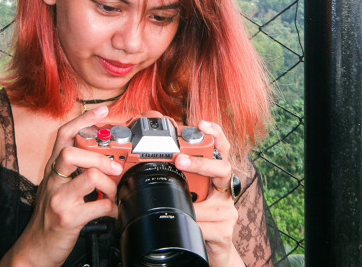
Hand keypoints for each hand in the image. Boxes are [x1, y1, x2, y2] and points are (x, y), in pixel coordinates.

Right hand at [2, 106, 122, 266]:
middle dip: (101, 158)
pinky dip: (112, 208)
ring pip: (90, 176)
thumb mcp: (58, 186)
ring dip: (110, 185)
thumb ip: (74, 170)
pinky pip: (99, 206)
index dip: (83, 120)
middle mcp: (53, 180)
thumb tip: (104, 157)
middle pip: (73, 152)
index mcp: (53, 168)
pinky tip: (112, 211)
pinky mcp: (68, 218)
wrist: (36, 248)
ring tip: (114, 194)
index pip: (64, 135)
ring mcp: (59, 199)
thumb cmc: (51, 214)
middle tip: (116, 168)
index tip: (101, 111)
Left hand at [174, 121, 243, 266]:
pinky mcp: (225, 232)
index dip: (214, 132)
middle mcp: (225, 190)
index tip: (201, 123)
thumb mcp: (185, 191)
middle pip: (223, 168)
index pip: (220, 148)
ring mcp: (228, 211)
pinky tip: (186, 224)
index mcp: (214, 175)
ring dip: (189, 203)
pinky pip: (205, 226)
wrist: (210, 250)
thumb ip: (177, 176)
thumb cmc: (195, 216)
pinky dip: (191, 223)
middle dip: (201, 163)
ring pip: (211, 203)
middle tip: (179, 160)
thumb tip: (146, 162)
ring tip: (175, 203)